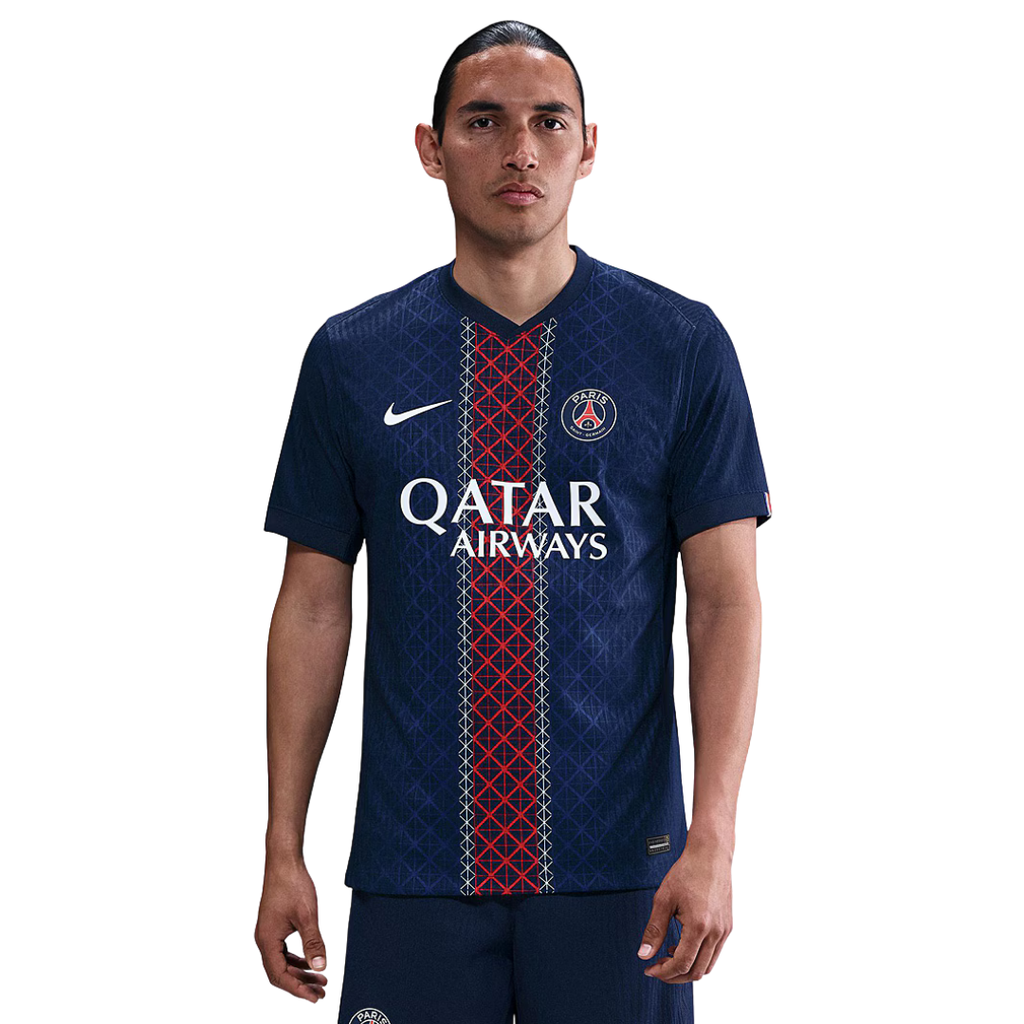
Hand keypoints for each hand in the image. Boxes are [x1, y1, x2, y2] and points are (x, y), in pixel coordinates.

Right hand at [254, 854, 328, 1002]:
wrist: (284, 861)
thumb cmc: (293, 884)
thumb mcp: (308, 915)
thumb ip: (314, 943)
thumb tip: (320, 968)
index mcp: (267, 940)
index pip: (279, 976)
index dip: (297, 989)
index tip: (314, 998)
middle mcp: (264, 939)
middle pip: (279, 973)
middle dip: (300, 984)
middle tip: (321, 992)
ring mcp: (268, 933)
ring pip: (281, 963)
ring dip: (299, 973)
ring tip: (319, 980)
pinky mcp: (274, 926)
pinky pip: (283, 951)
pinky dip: (296, 960)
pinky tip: (310, 963)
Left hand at [636, 833, 732, 983]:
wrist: (710, 855)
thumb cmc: (687, 872)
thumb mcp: (663, 899)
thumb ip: (654, 929)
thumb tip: (644, 954)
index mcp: (699, 926)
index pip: (681, 964)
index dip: (663, 972)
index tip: (649, 969)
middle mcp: (716, 932)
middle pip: (696, 972)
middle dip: (674, 975)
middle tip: (657, 967)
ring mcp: (724, 931)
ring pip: (707, 966)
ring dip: (687, 969)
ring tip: (668, 956)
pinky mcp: (727, 927)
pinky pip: (714, 954)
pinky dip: (698, 958)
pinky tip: (683, 945)